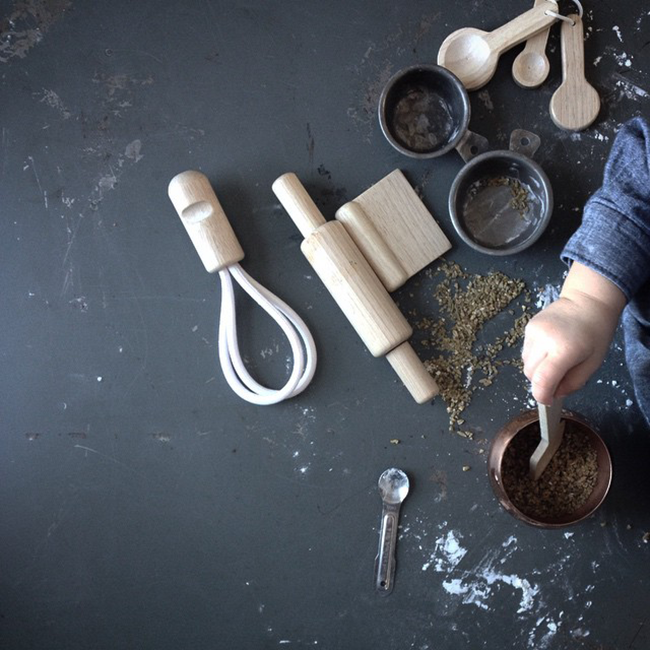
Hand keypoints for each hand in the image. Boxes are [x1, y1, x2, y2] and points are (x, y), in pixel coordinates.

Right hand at [522, 263, 625, 404]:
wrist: (587, 301)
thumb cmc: (596, 332)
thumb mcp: (593, 363)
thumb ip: (574, 383)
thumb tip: (555, 394)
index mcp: (564, 350)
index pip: (541, 381)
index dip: (542, 396)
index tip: (548, 400)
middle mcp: (544, 340)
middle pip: (530, 374)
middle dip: (541, 382)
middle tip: (558, 378)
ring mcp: (533, 332)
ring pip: (525, 363)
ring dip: (537, 369)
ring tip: (554, 361)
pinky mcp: (528, 327)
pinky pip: (526, 351)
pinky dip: (535, 357)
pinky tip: (549, 349)